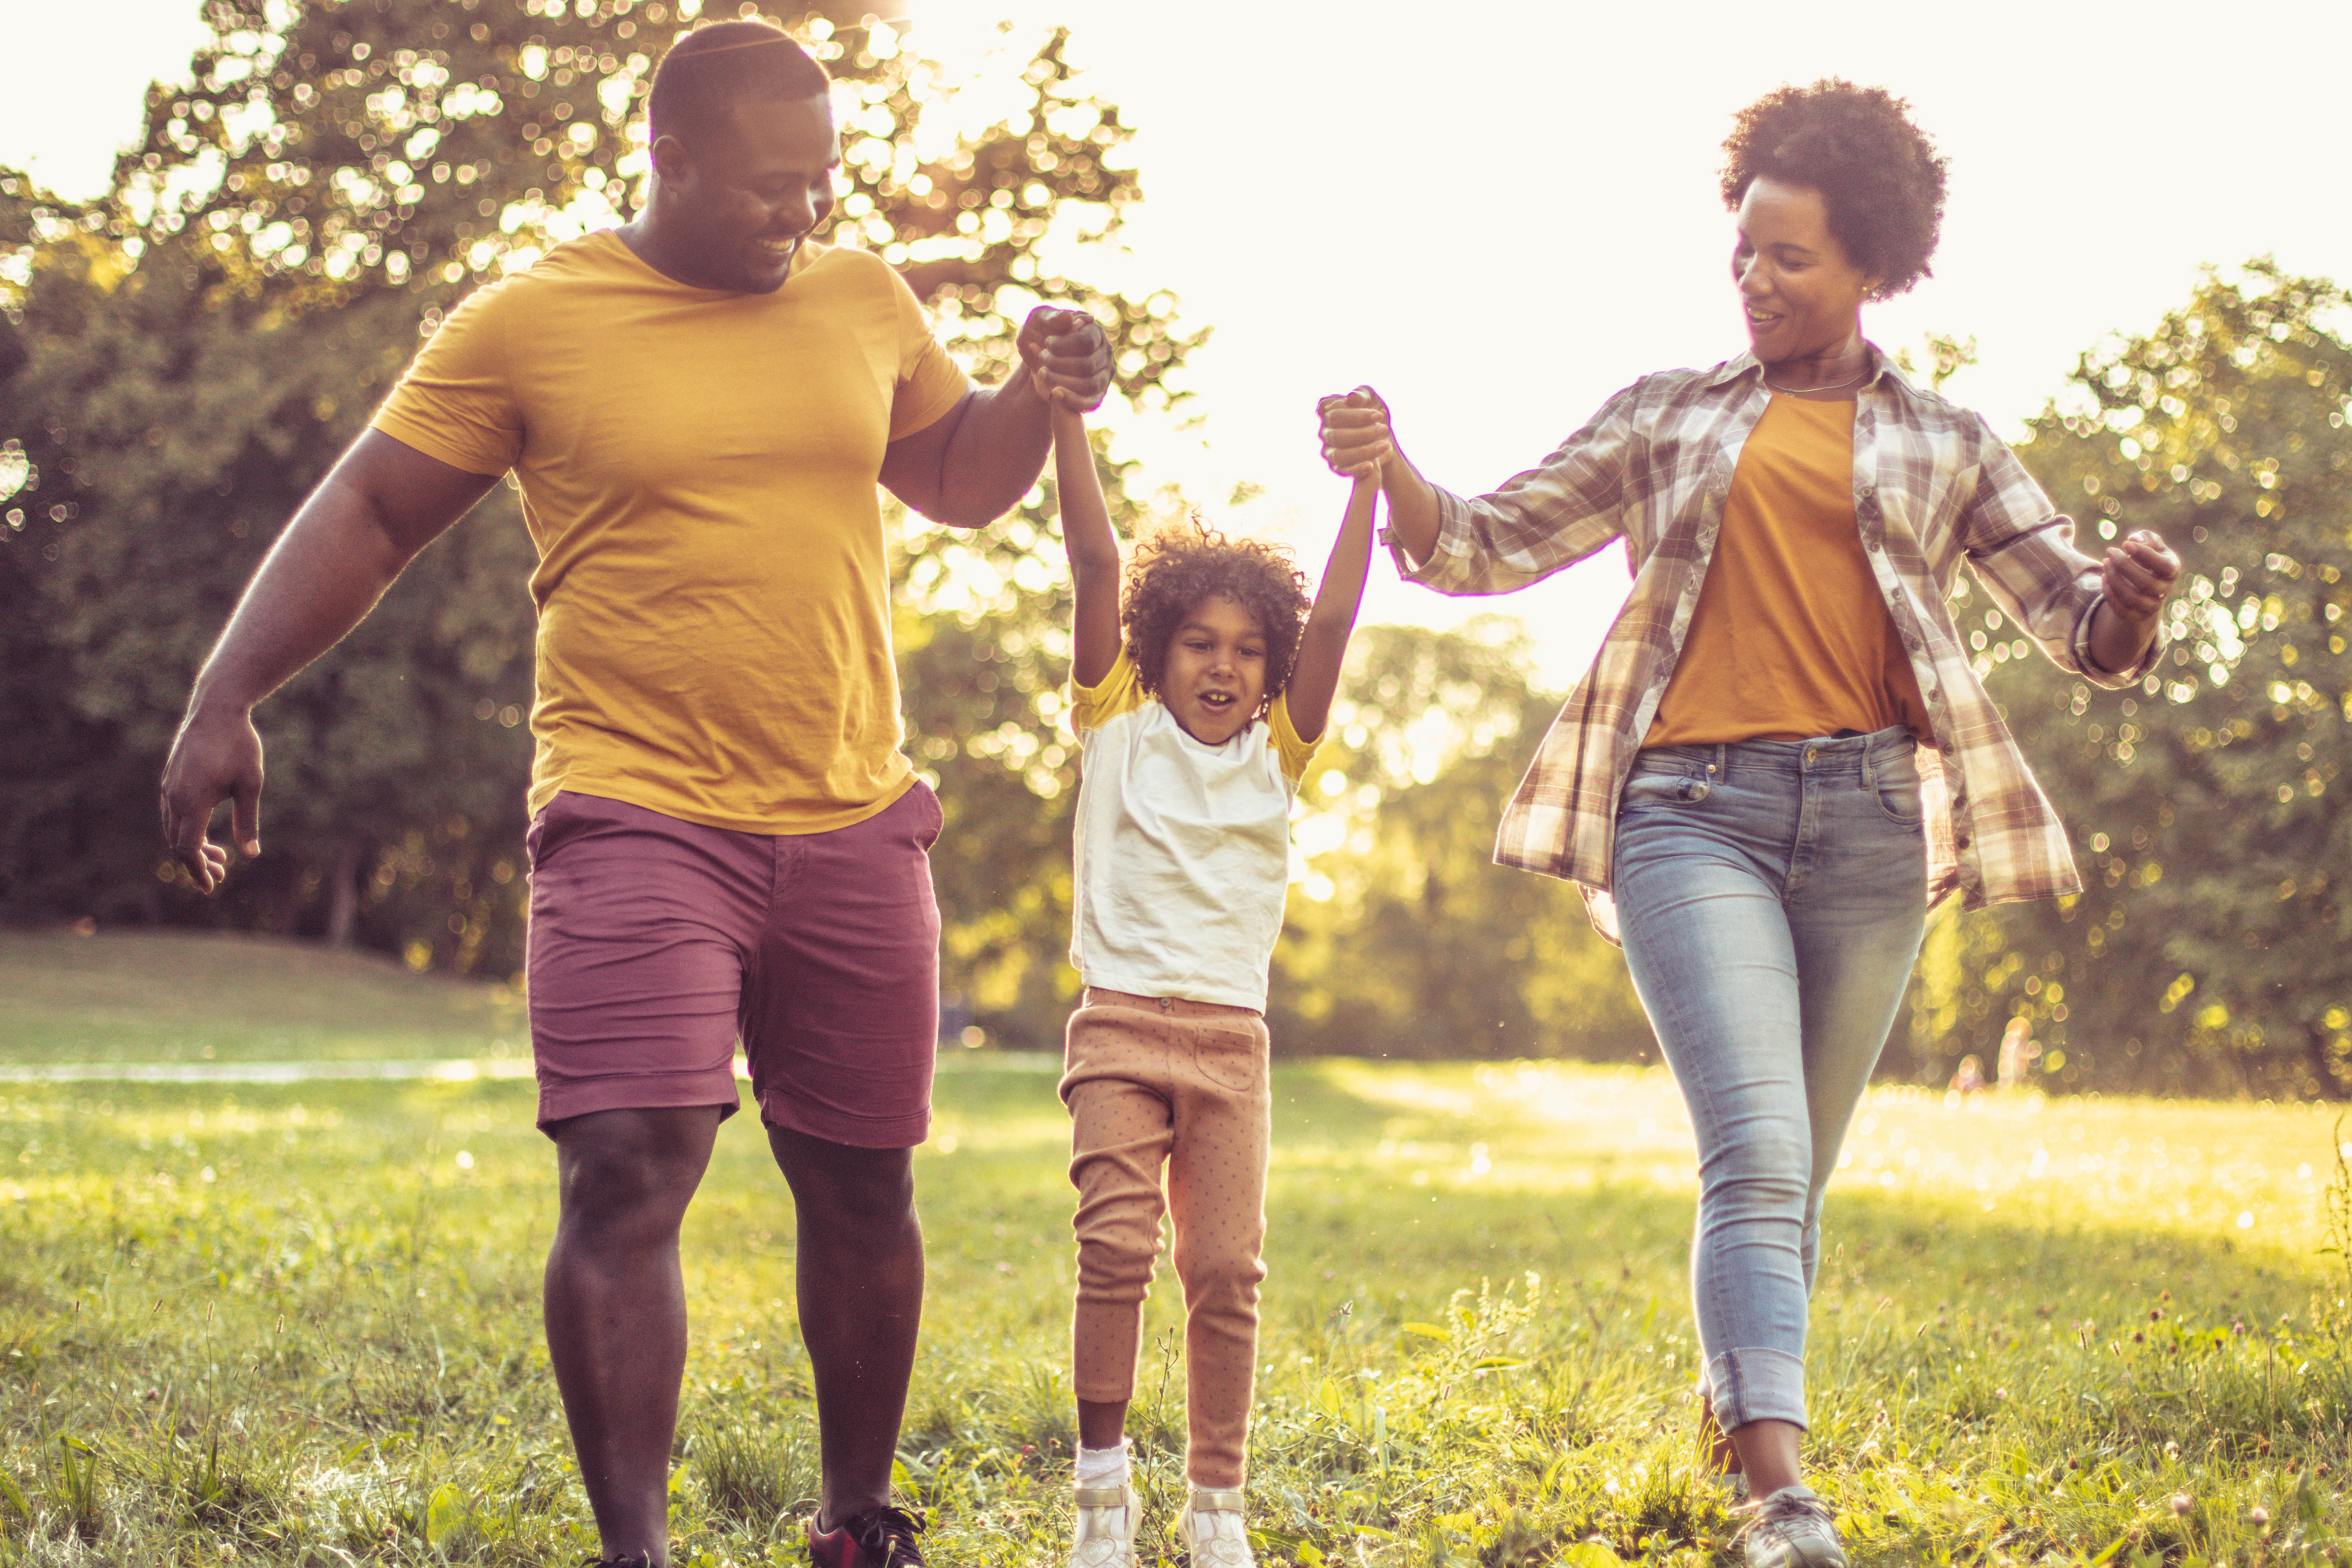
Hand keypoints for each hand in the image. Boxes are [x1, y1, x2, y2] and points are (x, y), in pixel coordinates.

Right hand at [159, 704, 263, 893]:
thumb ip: (248, 821)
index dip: (198, 871)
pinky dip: (187, 829)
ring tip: (221, 857)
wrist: (217, 709)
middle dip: (198, 863)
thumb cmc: (238, 745)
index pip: (188, 849)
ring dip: (193, 846)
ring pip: (173, 829)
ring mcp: (168, 786)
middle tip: (222, 876)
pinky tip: (206, 832)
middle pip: (178, 843)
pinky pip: (172, 813)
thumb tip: (251, 855)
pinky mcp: (169, 778)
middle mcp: (173, 796)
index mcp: (191, 801)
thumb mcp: (251, 785)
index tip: (212, 887)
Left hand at [1016, 307, 1112, 412]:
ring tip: (1041, 373)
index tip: (1046, 343)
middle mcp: (1104, 353)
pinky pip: (1089, 402)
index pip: (1087, 341)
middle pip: (1087, 365)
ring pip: (1089, 384)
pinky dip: (1070, 400)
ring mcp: (1103, 375)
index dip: (1064, 345)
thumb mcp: (1040, 318)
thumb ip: (1054, 317)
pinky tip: (1052, 393)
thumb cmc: (1038, 331)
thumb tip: (1069, 318)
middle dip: (1059, 364)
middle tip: (1042, 358)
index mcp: (1095, 332)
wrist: (1035, 355)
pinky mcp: (1096, 394)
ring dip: (1062, 381)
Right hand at [1317, 386, 1392, 477]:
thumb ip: (1361, 395)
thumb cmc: (1372, 412)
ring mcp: (1330, 451)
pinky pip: (1344, 471)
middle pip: (1336, 436)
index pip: (1335, 415)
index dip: (1356, 416)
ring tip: (1385, 445)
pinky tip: (1371, 466)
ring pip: (1339, 455)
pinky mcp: (1339, 467)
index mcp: (1327, 412)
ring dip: (1363, 451)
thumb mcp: (1370, 398)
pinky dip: (1357, 469)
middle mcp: (1325, 432)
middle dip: (1362, 434)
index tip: (1379, 415)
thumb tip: (1351, 398)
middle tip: (1384, 429)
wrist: (1382, 436)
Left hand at [2101, 529, 2179, 623]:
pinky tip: (2103, 578)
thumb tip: (2134, 540)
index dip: (2144, 555)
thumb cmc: (2148, 557)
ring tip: (2105, 562)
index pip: (2163, 566)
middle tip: (2110, 551)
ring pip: (2132, 598)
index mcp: (2172, 569)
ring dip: (2114, 580)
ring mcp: (2153, 605)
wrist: (2146, 581)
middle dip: (2123, 566)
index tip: (2125, 544)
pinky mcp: (2138, 615)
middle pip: (2146, 583)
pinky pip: (2122, 610)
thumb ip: (2146, 538)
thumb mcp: (2151, 543)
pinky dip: (2109, 595)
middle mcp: (2165, 589)